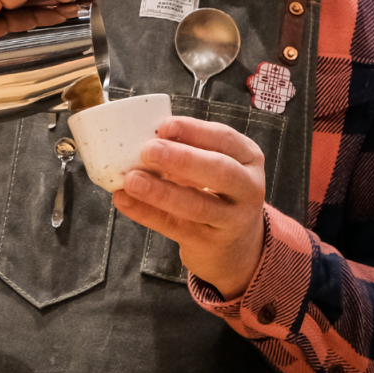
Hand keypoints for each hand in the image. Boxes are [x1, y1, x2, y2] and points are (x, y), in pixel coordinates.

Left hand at [113, 116, 265, 299]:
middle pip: (220, 171)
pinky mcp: (211, 244)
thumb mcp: (213, 165)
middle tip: (148, 151)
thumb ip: (186, 150)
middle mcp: (248, 188)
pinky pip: (176, 227)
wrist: (236, 246)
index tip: (164, 126)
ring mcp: (233, 220)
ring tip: (131, 180)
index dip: (194, 130)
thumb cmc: (216, 191)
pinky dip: (147, 213)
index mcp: (247, 158)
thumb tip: (142, 137)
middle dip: (183, 159)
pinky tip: (125, 201)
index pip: (224, 138)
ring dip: (161, 191)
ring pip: (198, 206)